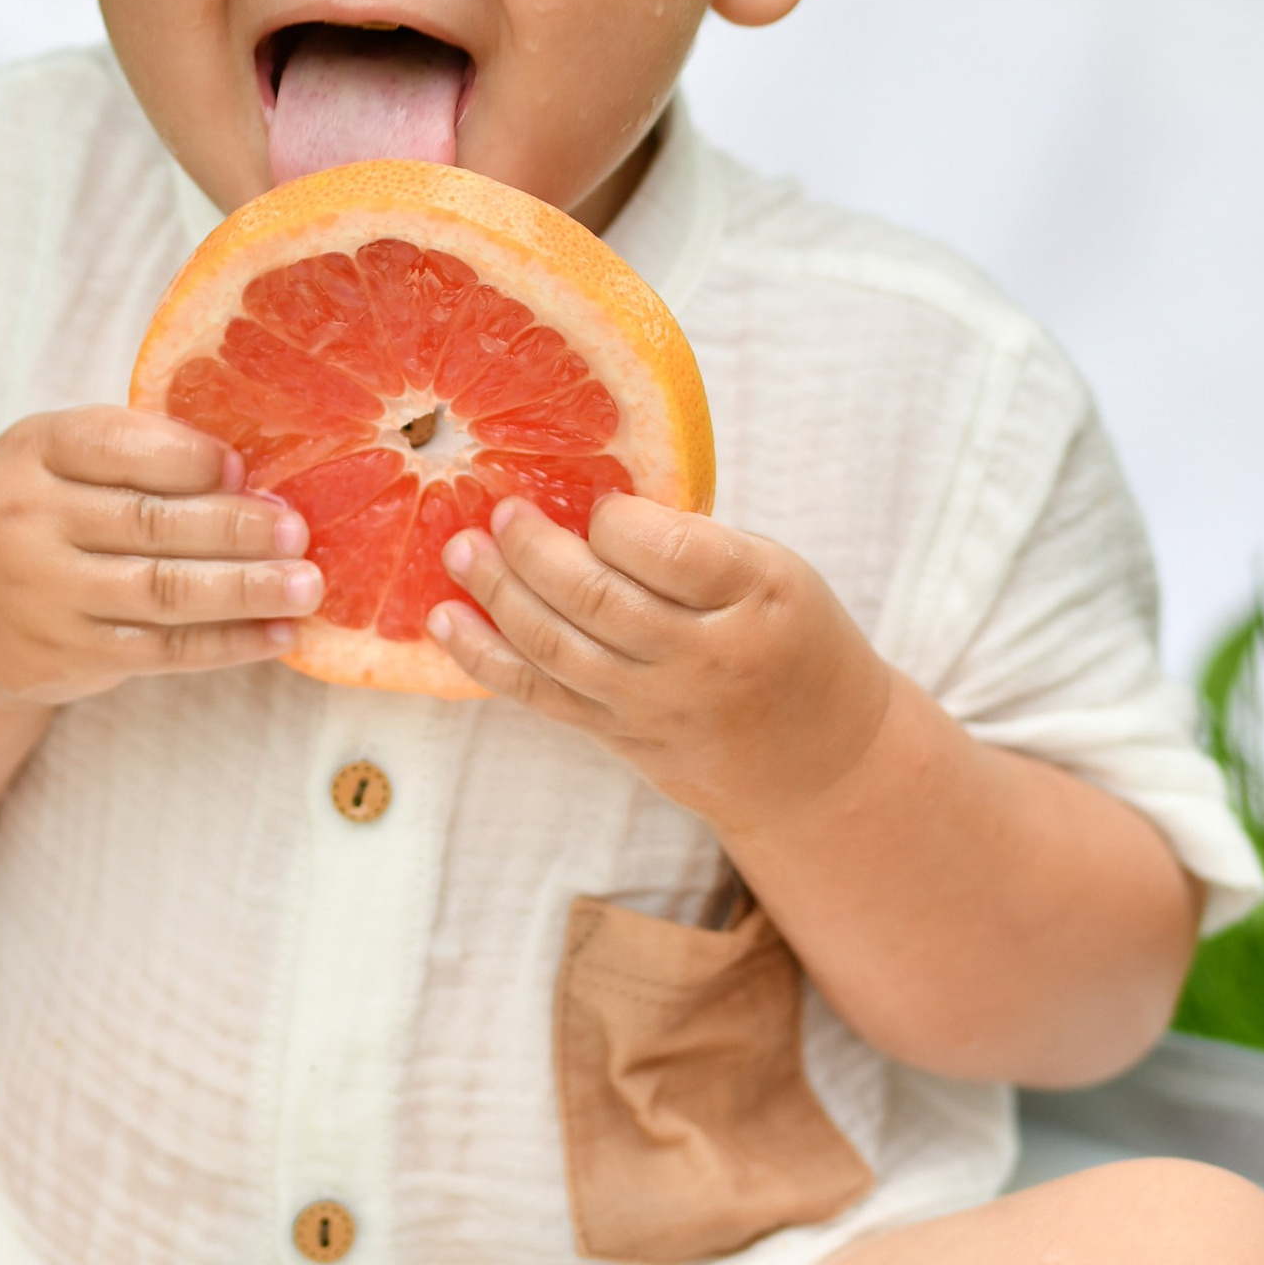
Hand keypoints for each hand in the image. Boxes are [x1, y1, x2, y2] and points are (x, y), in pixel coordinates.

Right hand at [0, 409, 320, 709]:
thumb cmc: (46, 513)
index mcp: (34, 450)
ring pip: (161, 591)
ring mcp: (42, 593)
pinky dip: (227, 643)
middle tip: (298, 530)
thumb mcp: (65, 461)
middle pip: (148, 522)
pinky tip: (276, 634)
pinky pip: (161, 649)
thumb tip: (256, 475)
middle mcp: (26, 519)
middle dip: (234, 527)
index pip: (118, 446)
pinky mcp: (65, 655)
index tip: (248, 470)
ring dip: (244, 589)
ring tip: (306, 584)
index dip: (190, 459)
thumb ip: (140, 454)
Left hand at [428, 492, 892, 830]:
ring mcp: (656, 707)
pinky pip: (540, 696)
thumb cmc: (791, 641)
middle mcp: (703, 659)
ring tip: (460, 551)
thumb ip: (696, 541)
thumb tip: (587, 500)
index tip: (598, 501)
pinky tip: (446, 621)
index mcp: (755, 597)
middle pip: (598, 600)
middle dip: (534, 550)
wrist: (817, 764)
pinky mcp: (619, 738)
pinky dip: (485, 658)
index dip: (616, 519)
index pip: (667, 550)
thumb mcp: (775, 572)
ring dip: (496, 596)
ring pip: (557, 649)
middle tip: (500, 511)